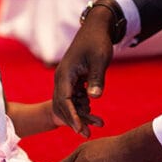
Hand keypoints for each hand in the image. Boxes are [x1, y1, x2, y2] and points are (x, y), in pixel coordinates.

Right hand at [52, 7, 115, 136]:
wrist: (97, 27)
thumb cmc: (98, 42)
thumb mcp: (99, 60)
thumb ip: (96, 79)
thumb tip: (93, 98)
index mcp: (65, 74)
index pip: (64, 100)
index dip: (71, 117)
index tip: (79, 129)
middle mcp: (61, 77)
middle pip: (62, 105)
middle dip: (73, 120)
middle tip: (86, 134)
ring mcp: (65, 78)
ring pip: (67, 102)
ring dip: (77, 114)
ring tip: (93, 124)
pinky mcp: (72, 77)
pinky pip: (72, 96)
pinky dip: (80, 105)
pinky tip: (90, 111)